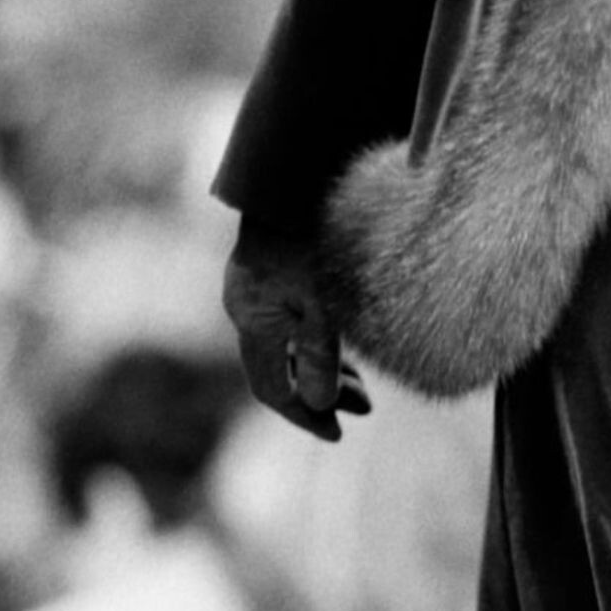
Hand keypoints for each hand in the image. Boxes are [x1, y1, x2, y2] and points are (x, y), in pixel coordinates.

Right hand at [221, 218, 369, 442]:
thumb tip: (320, 405)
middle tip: (365, 406)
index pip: (273, 389)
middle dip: (322, 393)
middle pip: (282, 370)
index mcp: (253, 322)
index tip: (337, 433)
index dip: (304, 416)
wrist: (291, 177)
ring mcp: (253, 290)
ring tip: (362, 385)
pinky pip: (288, 323)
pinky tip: (344, 344)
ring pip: (287, 346)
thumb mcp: (323, 303)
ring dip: (323, 368)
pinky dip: (315, 341)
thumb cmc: (311, 238)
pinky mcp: (266, 273)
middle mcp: (245, 309)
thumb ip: (322, 357)